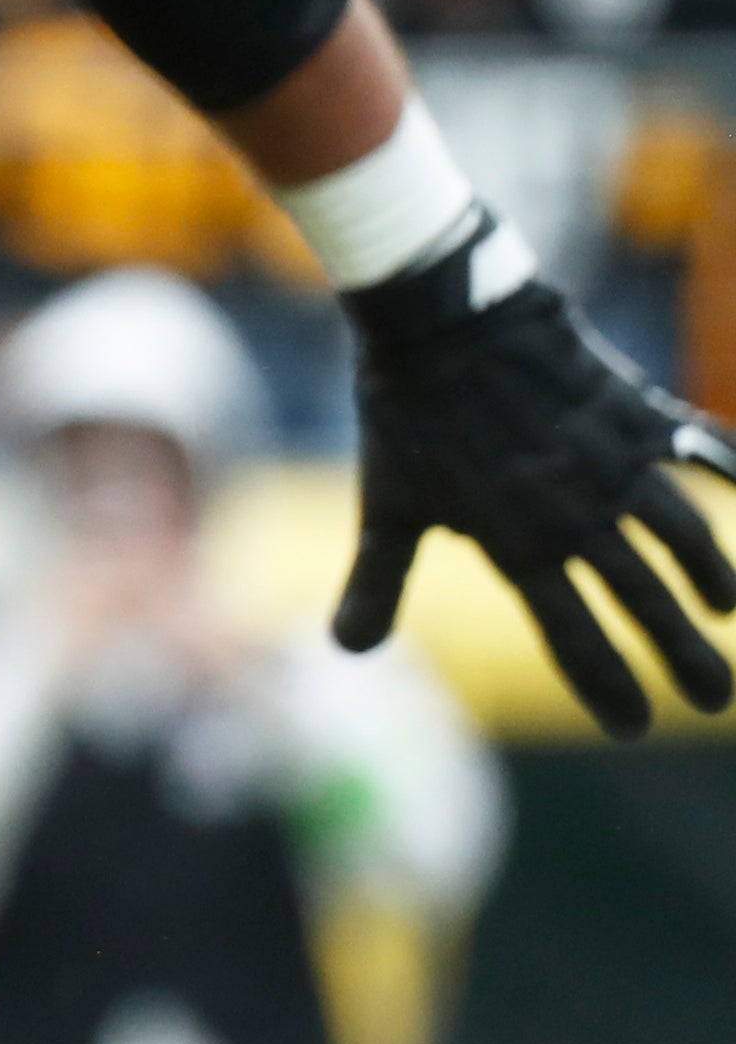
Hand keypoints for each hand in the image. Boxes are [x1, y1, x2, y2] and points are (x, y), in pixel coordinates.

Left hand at [335, 222, 735, 735]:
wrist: (438, 316)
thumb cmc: (405, 414)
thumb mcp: (385, 502)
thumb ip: (376, 580)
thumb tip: (347, 651)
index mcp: (517, 542)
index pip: (570, 635)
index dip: (604, 685)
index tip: (632, 727)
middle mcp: (575, 511)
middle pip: (643, 600)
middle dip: (683, 654)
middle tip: (714, 702)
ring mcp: (612, 462)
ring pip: (683, 534)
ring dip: (711, 576)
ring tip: (723, 609)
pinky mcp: (636, 414)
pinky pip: (701, 451)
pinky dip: (731, 471)